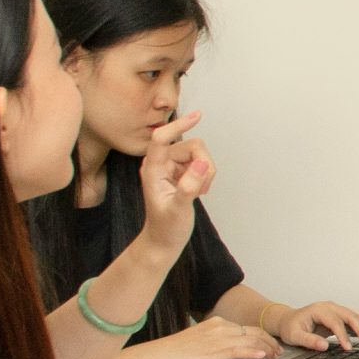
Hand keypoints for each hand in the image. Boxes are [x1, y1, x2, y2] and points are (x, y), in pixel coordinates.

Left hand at [135, 110, 215, 256]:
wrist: (164, 241)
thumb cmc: (166, 228)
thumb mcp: (178, 209)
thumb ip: (189, 186)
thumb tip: (202, 164)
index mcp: (153, 169)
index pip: (162, 138)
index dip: (178, 125)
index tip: (198, 117)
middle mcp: (161, 164)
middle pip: (191, 145)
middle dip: (203, 164)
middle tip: (202, 187)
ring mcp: (172, 167)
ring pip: (199, 153)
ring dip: (206, 171)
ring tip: (199, 191)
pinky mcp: (182, 172)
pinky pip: (201, 162)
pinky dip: (205, 175)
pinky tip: (199, 190)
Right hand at [144, 316, 282, 358]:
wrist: (163, 354)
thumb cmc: (179, 349)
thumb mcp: (202, 338)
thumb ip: (218, 339)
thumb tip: (233, 347)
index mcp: (219, 323)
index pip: (248, 328)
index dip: (263, 337)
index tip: (271, 345)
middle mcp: (223, 328)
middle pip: (255, 333)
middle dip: (270, 343)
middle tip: (278, 352)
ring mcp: (221, 339)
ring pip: (252, 341)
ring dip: (267, 349)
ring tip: (275, 357)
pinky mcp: (217, 352)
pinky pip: (240, 350)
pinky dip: (254, 353)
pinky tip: (263, 356)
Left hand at [277, 300, 358, 351]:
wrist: (288, 320)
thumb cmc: (290, 327)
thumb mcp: (294, 336)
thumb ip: (309, 341)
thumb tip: (324, 346)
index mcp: (319, 310)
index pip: (335, 321)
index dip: (343, 335)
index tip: (348, 347)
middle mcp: (329, 307)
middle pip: (350, 316)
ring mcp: (335, 310)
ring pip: (355, 317)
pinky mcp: (339, 316)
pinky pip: (354, 321)